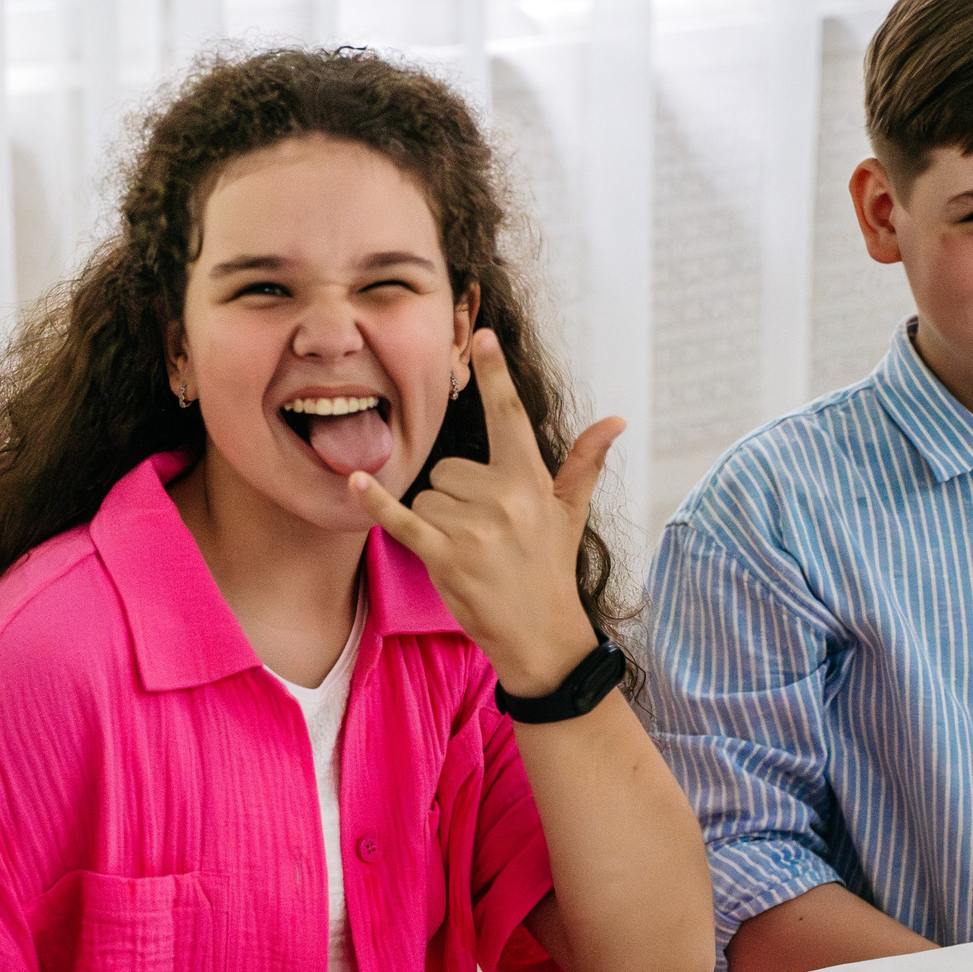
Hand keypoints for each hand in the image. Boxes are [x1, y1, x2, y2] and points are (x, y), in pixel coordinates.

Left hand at [350, 329, 621, 695]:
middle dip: (455, 497)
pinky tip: (357, 482)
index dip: (496, 375)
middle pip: (447, 468)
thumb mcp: (569, 512)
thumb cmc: (550, 569)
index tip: (482, 335)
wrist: (542, 636)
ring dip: (436, 523)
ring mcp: (475, 527)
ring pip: (426, 497)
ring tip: (470, 552)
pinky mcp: (447, 556)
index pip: (510, 416)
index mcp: (531, 479)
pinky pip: (402, 519)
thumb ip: (584, 461)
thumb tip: (615, 419)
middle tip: (483, 533)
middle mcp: (504, 497)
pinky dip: (377, 504)